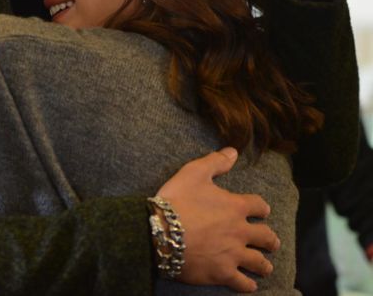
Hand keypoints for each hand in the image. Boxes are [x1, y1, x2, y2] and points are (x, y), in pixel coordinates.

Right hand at [157, 147, 279, 292]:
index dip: (261, 207)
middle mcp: (240, 232)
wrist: (161, 231)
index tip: (262, 210)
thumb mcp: (194, 172)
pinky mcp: (222, 273)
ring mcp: (232, 254)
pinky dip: (249, 285)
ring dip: (264, 263)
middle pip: (266, 237)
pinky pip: (243, 283)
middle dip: (270, 239)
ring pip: (259, 262)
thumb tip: (234, 151)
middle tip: (271, 241)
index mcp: (235, 207)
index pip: (259, 206)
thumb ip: (216, 162)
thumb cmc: (177, 199)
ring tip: (265, 265)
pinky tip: (250, 285)